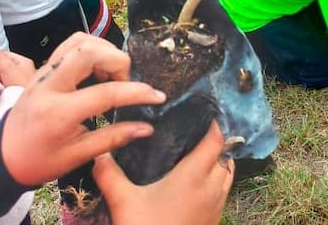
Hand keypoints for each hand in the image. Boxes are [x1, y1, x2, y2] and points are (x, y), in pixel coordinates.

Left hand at [0, 33, 165, 186]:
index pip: (105, 93)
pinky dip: (92, 49)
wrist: (0, 157)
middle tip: (125, 82)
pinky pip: (71, 44)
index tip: (157, 96)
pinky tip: (99, 69)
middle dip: (117, 61)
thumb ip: (113, 138)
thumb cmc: (40, 161)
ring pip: (81, 41)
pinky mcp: (43, 67)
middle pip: (90, 51)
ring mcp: (44, 72)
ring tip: (112, 75)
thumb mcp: (76, 156)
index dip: (137, 93)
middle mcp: (49, 84)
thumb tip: (147, 127)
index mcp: (58, 112)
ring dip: (105, 51)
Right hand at [0, 43, 35, 86]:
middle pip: (5, 64)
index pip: (6, 55)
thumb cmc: (19, 85)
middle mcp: (24, 70)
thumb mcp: (7, 67)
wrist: (23, 103)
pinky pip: (5, 84)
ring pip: (4, 74)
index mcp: (24, 62)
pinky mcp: (16, 90)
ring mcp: (21, 80)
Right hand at [94, 121, 233, 224]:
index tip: (203, 113)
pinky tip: (196, 183)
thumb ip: (110, 174)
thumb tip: (99, 154)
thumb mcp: (123, 202)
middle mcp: (212, 186)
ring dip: (218, 161)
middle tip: (196, 132)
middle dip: (214, 141)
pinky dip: (216, 180)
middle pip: (224, 154)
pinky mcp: (215, 219)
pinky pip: (223, 190)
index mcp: (194, 175)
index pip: (216, 139)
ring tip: (197, 155)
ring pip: (227, 173)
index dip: (213, 124)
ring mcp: (217, 204)